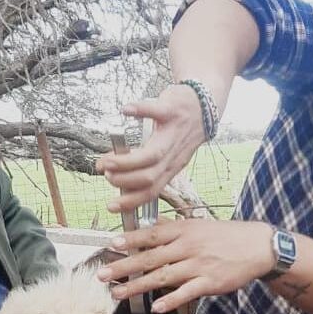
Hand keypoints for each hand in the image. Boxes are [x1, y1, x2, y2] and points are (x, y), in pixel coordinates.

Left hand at [96, 219, 275, 312]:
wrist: (258, 246)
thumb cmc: (227, 236)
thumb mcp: (199, 225)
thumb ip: (174, 227)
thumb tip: (150, 224)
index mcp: (185, 230)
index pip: (152, 234)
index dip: (131, 239)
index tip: (112, 243)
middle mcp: (188, 246)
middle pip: (151, 257)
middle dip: (124, 266)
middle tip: (102, 274)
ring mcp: (199, 265)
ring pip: (163, 276)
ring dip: (138, 286)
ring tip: (118, 293)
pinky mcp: (210, 283)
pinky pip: (187, 292)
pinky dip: (170, 300)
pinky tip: (154, 307)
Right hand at [97, 84, 205, 212]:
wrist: (205, 107)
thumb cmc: (182, 131)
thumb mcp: (169, 155)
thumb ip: (149, 167)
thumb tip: (120, 178)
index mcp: (170, 167)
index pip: (151, 191)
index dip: (131, 201)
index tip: (111, 206)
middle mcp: (172, 154)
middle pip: (149, 177)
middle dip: (123, 180)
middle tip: (107, 174)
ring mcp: (172, 133)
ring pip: (152, 155)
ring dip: (126, 161)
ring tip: (107, 160)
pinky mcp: (171, 111)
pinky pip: (156, 112)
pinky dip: (139, 111)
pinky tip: (125, 111)